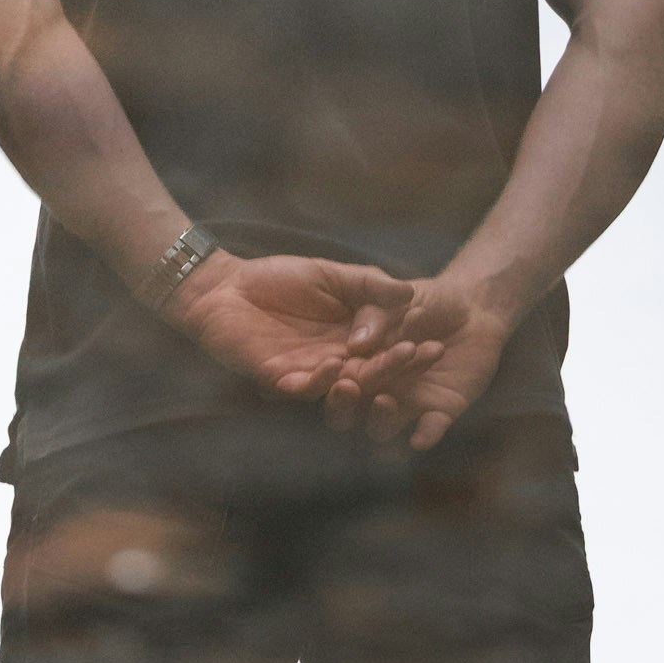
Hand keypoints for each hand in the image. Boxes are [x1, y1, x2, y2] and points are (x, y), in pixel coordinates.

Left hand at [167, 251, 456, 415]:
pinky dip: (319, 381)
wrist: (226, 286)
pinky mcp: (278, 380)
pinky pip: (304, 388)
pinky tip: (334, 369)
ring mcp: (307, 374)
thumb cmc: (280, 277)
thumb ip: (369, 287)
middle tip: (421, 357)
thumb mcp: (333, 274)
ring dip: (360, 381)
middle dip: (395, 367)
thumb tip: (409, 293)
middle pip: (370, 372)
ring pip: (340, 387)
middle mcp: (334, 362)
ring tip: (380, 369)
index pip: (387, 351)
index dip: (409, 350)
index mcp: (351, 340)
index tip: (437, 345)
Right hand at [319, 273, 516, 451]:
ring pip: (382, 428)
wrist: (474, 307)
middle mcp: (377, 391)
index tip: (333, 366)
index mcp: (360, 365)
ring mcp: (407, 404)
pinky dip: (425, 436)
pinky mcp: (440, 410)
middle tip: (349, 389)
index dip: (329, 378)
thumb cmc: (428, 300)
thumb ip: (373, 318)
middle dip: (343, 406)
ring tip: (385, 401)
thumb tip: (356, 344)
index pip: (337, 379)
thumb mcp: (396, 302)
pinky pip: (429, 430)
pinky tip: (420, 440)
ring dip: (381, 419)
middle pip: (349, 413)